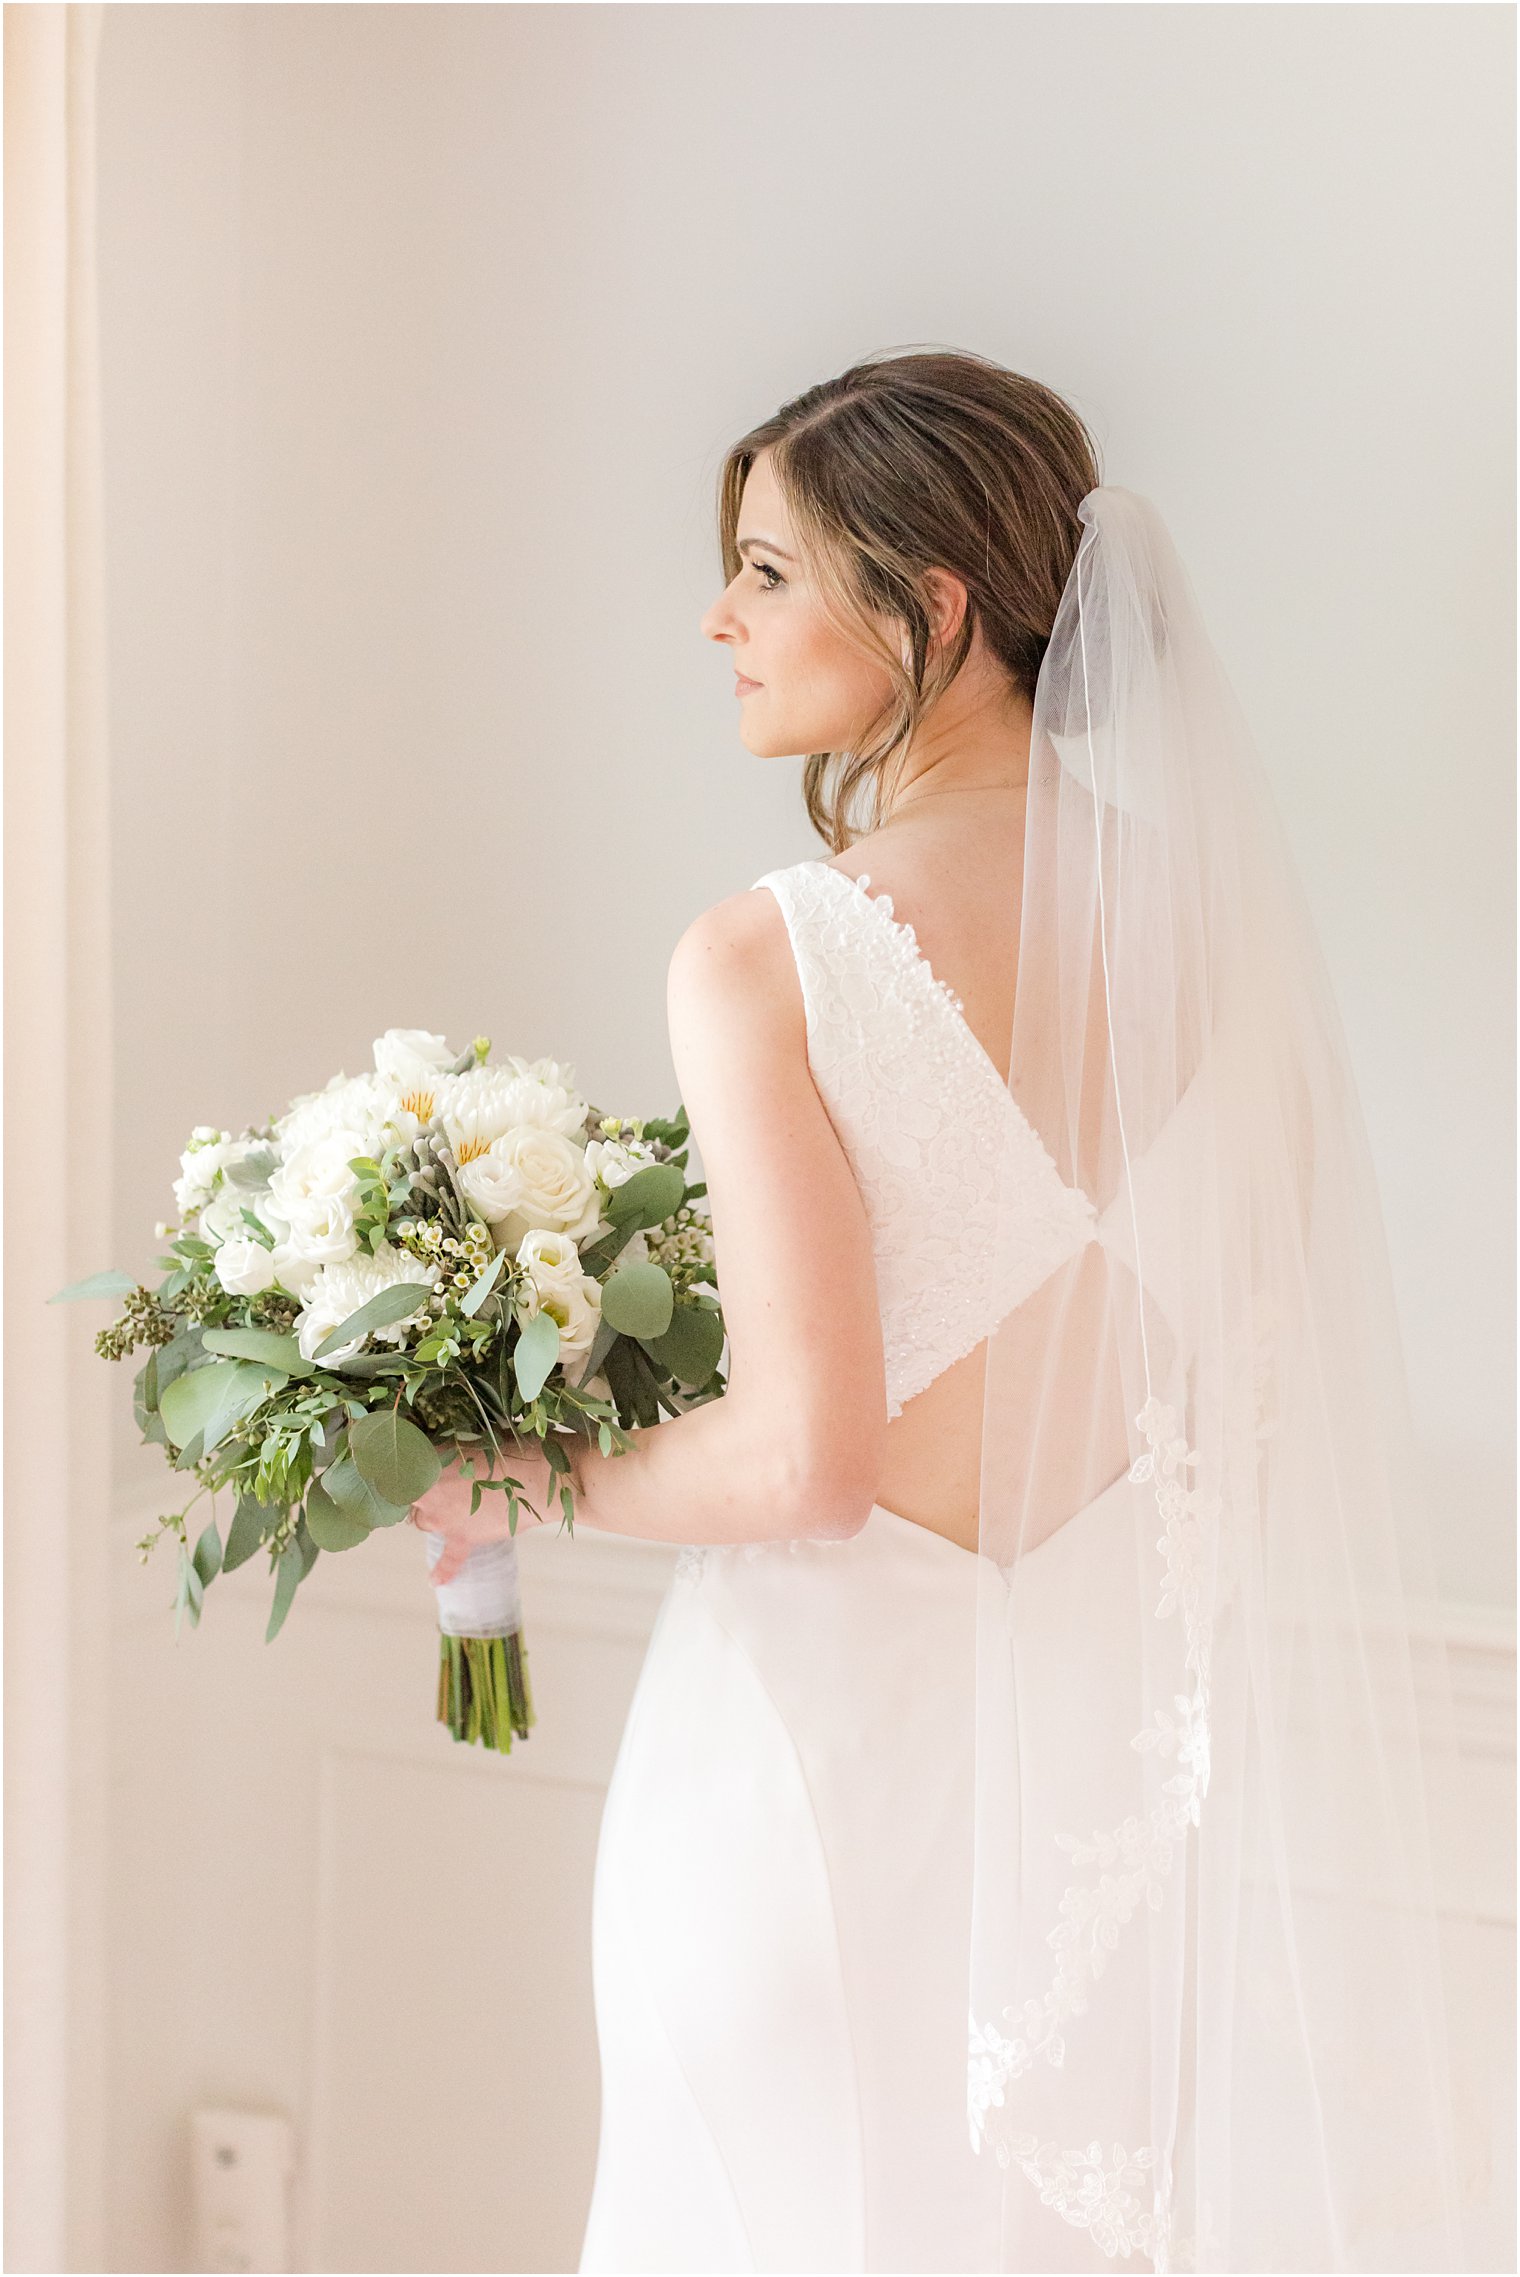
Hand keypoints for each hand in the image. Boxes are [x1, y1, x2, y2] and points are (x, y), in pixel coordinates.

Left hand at [408, 1439, 558, 1585]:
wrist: (541, 1478)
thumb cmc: (513, 1447)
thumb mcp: (476, 1436)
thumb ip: (452, 1446)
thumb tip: (444, 1450)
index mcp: (429, 1461)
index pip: (401, 1462)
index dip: (403, 1460)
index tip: (407, 1456)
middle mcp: (429, 1493)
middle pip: (407, 1495)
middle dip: (417, 1488)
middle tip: (437, 1476)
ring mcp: (445, 1519)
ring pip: (423, 1521)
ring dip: (431, 1514)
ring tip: (449, 1504)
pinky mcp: (464, 1538)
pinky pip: (449, 1559)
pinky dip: (442, 1569)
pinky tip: (434, 1580)